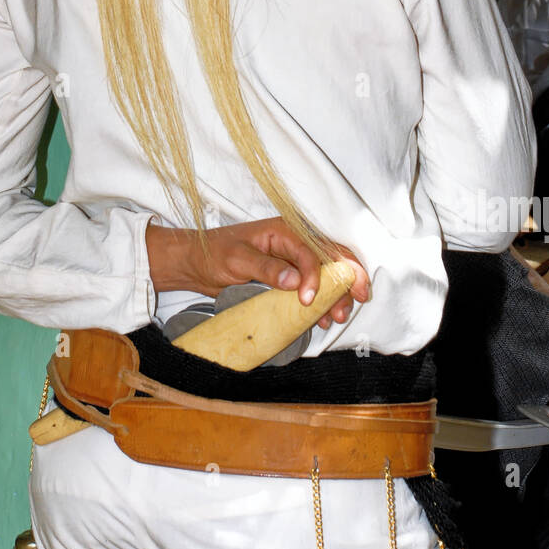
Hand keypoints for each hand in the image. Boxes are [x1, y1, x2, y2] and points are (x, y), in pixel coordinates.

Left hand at [145, 215, 368, 330]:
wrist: (196, 263)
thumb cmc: (213, 253)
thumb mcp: (237, 260)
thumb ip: (266, 269)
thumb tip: (295, 281)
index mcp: (284, 231)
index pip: (311, 252)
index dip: (317, 276)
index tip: (310, 300)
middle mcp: (293, 242)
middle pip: (330, 258)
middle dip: (345, 280)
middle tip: (352, 303)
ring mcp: (292, 260)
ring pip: (326, 274)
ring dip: (336, 294)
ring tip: (337, 316)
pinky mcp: (288, 276)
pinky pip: (313, 286)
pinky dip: (322, 301)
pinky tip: (323, 317)